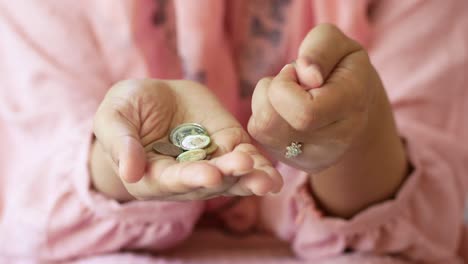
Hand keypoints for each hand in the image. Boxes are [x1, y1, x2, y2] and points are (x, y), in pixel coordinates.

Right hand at [91, 79, 282, 200]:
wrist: (153, 97)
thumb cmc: (127, 109)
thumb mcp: (114, 117)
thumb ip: (120, 143)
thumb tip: (128, 172)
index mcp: (151, 175)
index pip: (171, 180)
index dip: (190, 178)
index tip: (209, 174)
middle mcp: (183, 178)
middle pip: (207, 183)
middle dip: (227, 176)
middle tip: (244, 168)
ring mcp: (208, 163)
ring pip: (231, 177)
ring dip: (250, 180)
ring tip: (267, 180)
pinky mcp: (227, 147)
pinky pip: (245, 161)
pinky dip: (260, 169)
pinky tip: (274, 177)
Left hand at [248, 24, 405, 215]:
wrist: (358, 105)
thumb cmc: (342, 68)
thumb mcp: (338, 43)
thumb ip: (320, 49)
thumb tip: (305, 75)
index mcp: (352, 104)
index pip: (303, 111)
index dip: (284, 85)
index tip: (296, 71)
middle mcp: (337, 139)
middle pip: (272, 122)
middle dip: (271, 92)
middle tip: (292, 82)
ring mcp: (318, 157)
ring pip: (262, 130)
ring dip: (265, 103)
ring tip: (289, 95)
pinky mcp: (299, 165)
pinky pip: (262, 138)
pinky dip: (265, 117)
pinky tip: (286, 112)